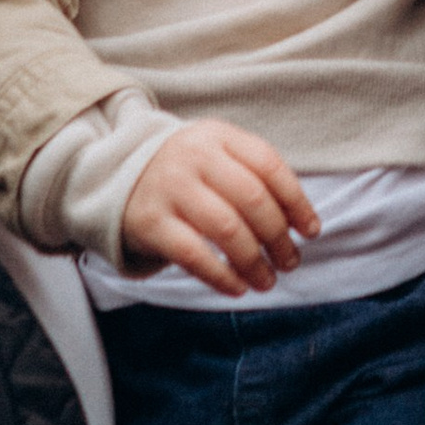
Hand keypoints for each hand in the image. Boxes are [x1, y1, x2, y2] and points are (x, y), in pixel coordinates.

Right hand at [121, 121, 320, 298]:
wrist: (113, 176)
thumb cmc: (184, 172)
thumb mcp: (215, 155)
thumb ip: (253, 176)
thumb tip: (301, 223)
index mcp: (218, 136)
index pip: (269, 166)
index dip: (296, 202)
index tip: (311, 231)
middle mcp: (194, 157)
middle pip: (252, 199)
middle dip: (279, 237)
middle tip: (290, 262)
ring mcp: (170, 189)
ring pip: (227, 229)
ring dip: (255, 262)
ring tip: (268, 280)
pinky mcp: (150, 223)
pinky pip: (195, 255)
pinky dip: (222, 276)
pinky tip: (237, 287)